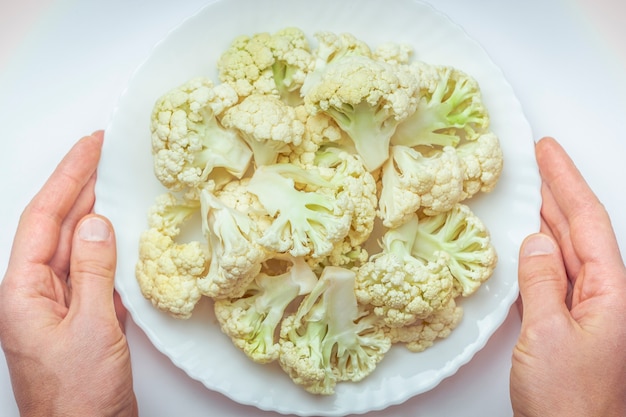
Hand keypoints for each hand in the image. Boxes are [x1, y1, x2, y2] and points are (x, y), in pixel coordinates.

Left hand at [0, 132, 137, 416]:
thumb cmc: (79, 397)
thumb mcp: (91, 328)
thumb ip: (92, 271)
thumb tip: (94, 222)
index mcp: (22, 292)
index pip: (42, 219)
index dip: (68, 177)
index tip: (90, 147)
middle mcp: (34, 294)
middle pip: (54, 227)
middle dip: (76, 186)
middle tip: (100, 151)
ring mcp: (57, 307)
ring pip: (73, 247)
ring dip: (91, 214)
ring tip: (108, 181)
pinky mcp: (80, 319)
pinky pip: (91, 272)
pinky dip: (106, 249)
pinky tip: (117, 235)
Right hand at [510, 137, 625, 416]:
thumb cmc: (568, 400)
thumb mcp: (549, 334)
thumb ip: (543, 282)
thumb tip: (535, 242)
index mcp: (611, 293)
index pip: (587, 222)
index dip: (566, 181)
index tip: (548, 152)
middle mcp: (605, 296)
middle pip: (580, 230)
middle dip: (559, 192)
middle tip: (539, 160)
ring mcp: (587, 310)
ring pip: (567, 251)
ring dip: (549, 218)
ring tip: (532, 190)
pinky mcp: (567, 323)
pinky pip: (554, 275)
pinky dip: (539, 252)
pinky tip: (530, 242)